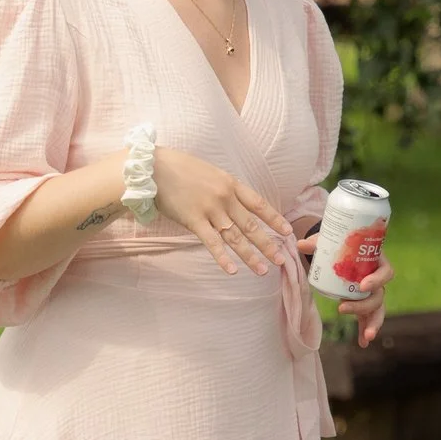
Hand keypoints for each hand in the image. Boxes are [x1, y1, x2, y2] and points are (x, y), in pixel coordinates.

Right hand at [154, 145, 290, 275]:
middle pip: (251, 225)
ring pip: (235, 237)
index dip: (274, 219)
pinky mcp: (193, 221)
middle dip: (267, 244)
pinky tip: (232, 270)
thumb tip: (236, 204)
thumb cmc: (180, 168)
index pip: (259, 204)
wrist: (153, 168)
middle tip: (281, 259)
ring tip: (263, 270)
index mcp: (231, 183)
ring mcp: (210, 210)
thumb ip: (225, 189)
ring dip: (250, 256)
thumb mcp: (211, 173)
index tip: (287, 231)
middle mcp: (225, 198)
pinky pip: (211, 243)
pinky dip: (222, 258)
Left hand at [297, 230, 394, 346]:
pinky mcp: (364, 303)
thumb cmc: (339, 243)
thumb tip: (301, 244)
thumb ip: (317, 243)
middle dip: (363, 305)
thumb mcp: (329, 241)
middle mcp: (377, 278)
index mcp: (375, 261)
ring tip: (367, 336)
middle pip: (379, 295)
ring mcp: (372, 293)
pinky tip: (363, 343)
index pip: (385, 271)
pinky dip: (365, 330)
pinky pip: (368, 318)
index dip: (377, 280)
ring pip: (377, 309)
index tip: (362, 286)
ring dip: (373, 323)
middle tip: (342, 308)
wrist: (341, 249)